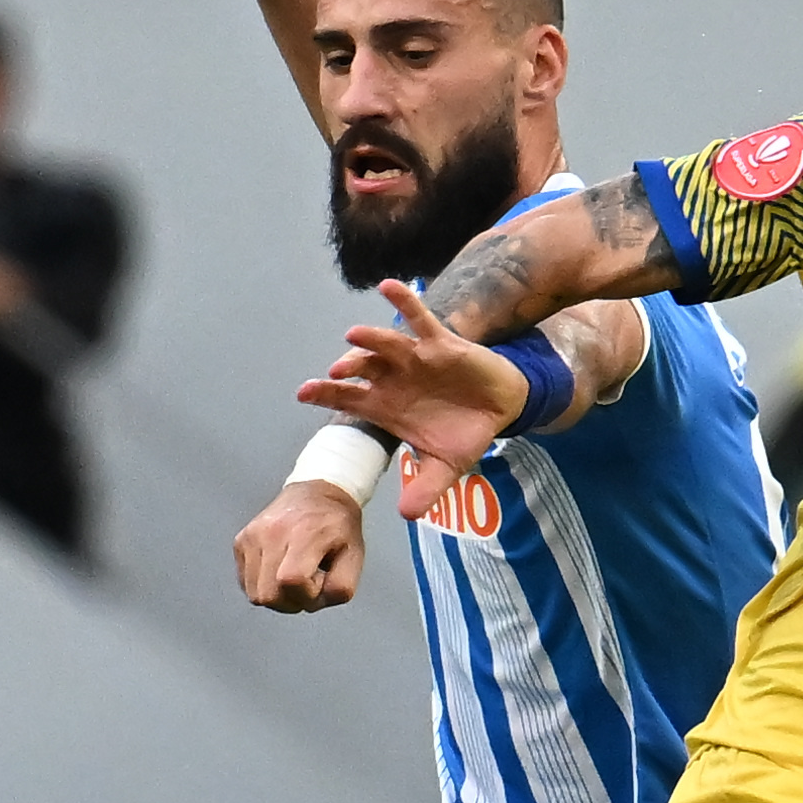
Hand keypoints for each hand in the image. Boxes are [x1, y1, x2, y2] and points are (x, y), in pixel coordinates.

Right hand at [236, 480, 368, 611]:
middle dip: (290, 601)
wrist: (318, 491)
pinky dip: (264, 585)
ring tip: (293, 577)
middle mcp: (272, 532)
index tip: (320, 580)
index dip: (308, 594)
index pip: (292, 582)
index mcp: (304, 533)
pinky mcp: (241, 541)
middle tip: (307, 584)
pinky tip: (279, 570)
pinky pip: (245, 582)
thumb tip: (314, 602)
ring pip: (255, 594)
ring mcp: (252, 536)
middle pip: (268, 595)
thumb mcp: (355, 556)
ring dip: (276, 595)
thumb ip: (341, 587)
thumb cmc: (337, 525)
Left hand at [299, 282, 531, 519]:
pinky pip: (419, 319)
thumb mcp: (446, 467)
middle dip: (345, 372)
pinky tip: (388, 287)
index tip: (302, 393)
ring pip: (385, 345)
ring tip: (354, 337)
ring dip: (369, 340)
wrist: (500, 408)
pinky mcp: (440, 344)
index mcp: (386, 407)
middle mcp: (393, 380)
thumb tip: (408, 515)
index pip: (347, 400)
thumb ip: (426, 489)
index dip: (324, 395)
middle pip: (360, 372)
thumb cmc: (464, 432)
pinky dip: (404, 302)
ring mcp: (413, 359)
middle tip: (333, 375)